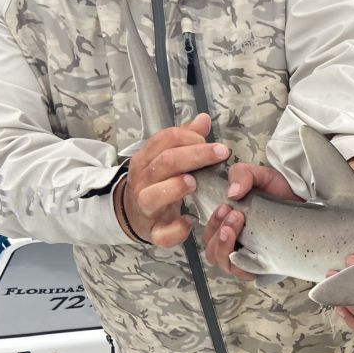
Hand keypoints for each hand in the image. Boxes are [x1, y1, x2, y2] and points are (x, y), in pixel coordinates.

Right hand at [121, 114, 228, 247]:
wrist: (132, 215)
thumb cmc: (156, 182)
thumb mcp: (165, 158)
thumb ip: (185, 139)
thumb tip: (203, 119)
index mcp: (146, 159)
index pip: (165, 140)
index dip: (190, 137)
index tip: (213, 143)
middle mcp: (142, 181)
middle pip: (166, 162)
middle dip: (196, 156)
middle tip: (221, 153)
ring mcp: (145, 207)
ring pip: (153, 196)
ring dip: (176, 188)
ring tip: (195, 183)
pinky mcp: (153, 231)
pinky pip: (162, 234)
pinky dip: (177, 229)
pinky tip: (191, 221)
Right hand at [202, 162, 300, 278]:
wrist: (308, 201)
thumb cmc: (282, 192)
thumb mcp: (260, 176)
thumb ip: (242, 175)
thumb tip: (232, 192)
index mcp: (229, 222)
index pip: (208, 233)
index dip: (211, 224)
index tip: (224, 207)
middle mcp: (236, 242)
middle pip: (212, 251)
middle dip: (217, 233)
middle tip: (235, 215)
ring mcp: (249, 255)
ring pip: (224, 263)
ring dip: (224, 246)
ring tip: (238, 225)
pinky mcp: (264, 265)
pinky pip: (244, 273)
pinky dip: (241, 265)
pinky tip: (248, 251)